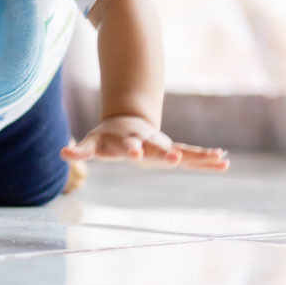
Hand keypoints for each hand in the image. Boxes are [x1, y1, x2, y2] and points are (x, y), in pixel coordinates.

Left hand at [61, 115, 228, 170]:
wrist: (124, 123)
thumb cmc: (107, 138)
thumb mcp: (93, 144)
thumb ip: (79, 151)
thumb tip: (62, 153)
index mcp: (125, 142)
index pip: (126, 146)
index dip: (130, 149)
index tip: (135, 154)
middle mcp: (146, 142)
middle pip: (155, 148)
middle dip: (163, 152)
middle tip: (174, 157)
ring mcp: (160, 145)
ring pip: (181, 150)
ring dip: (197, 156)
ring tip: (219, 159)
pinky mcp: (170, 149)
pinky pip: (191, 155)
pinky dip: (205, 158)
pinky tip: (223, 161)